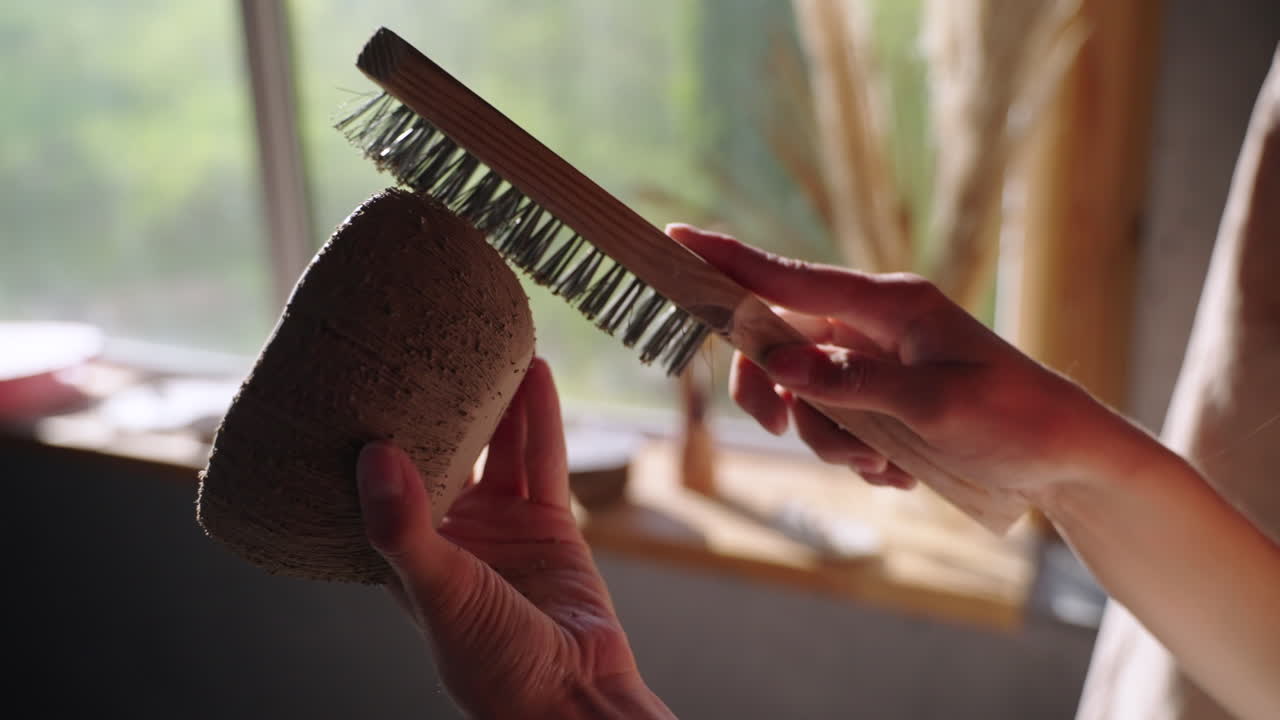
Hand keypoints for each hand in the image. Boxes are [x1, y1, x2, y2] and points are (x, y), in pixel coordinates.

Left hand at [356, 358, 672, 719]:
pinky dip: (540, 415)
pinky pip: (543, 457)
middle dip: (434, 403)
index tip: (357, 378)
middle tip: (423, 343)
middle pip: (440, 451)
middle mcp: (451, 534)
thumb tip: (371, 456)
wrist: (576, 694)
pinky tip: (535, 372)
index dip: (368, 434)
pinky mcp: (549, 522)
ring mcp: (501, 527)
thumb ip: (403, 527)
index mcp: (407, 554)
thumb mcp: (440, 592)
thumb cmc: (494, 666)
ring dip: (493, 399)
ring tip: (485, 344)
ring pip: (495, 447)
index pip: (378, 482)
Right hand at [667, 224, 1157, 503]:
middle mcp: (874, 326)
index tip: (676, 239)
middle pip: (780, 346)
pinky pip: (835, 423)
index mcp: (889, 304)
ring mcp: (875, 363)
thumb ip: (852, 385)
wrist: (1065, 460)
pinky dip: (855, 454)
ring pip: (804, 396)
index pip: (791, 278)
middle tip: (782, 429)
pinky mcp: (882, 399)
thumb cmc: (1016, 419)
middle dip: (779, 395)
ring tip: (884, 466)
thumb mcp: (935, 407)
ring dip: (829, 439)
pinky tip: (898, 471)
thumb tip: (779, 365)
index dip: (730, 261)